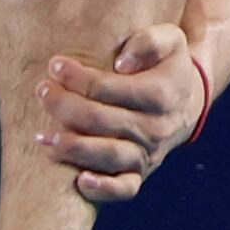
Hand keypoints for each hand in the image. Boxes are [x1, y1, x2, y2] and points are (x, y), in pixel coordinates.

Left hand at [33, 23, 202, 201]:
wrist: (187, 101)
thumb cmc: (168, 65)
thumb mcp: (170, 40)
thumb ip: (150, 42)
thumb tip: (121, 62)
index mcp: (161, 94)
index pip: (110, 88)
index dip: (78, 78)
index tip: (55, 66)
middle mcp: (155, 127)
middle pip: (102, 120)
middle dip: (66, 106)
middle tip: (42, 91)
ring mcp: (148, 153)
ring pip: (109, 156)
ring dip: (73, 147)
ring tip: (43, 136)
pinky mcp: (141, 172)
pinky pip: (125, 189)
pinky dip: (104, 189)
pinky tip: (80, 181)